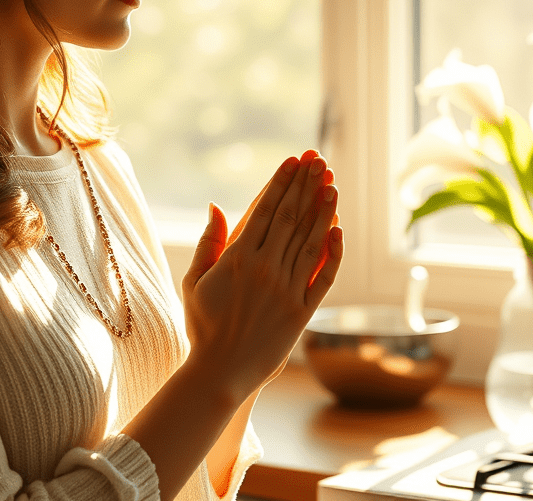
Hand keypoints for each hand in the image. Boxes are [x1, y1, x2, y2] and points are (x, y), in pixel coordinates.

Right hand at [181, 151, 343, 401]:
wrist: (220, 372)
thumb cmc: (203, 325)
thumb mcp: (194, 280)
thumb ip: (209, 242)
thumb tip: (216, 204)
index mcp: (237, 259)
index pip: (264, 210)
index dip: (281, 183)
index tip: (294, 161)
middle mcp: (265, 270)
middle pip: (290, 218)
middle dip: (306, 186)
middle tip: (318, 161)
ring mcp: (287, 290)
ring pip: (310, 241)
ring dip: (322, 211)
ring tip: (332, 184)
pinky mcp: (302, 312)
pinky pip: (324, 277)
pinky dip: (333, 253)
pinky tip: (338, 230)